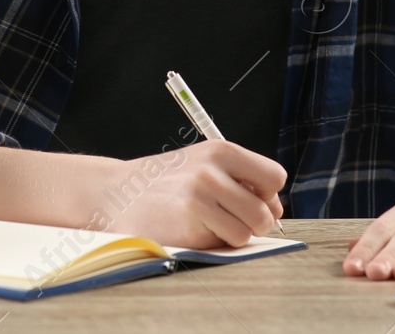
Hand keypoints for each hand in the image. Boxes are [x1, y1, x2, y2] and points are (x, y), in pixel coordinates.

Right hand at [100, 139, 285, 249]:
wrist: (119, 193)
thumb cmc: (167, 182)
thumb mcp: (204, 164)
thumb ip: (241, 179)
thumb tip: (276, 209)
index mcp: (221, 150)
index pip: (274, 176)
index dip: (268, 194)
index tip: (251, 199)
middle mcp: (212, 171)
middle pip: (266, 211)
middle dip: (255, 221)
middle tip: (229, 217)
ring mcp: (201, 199)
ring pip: (249, 231)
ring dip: (235, 234)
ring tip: (208, 222)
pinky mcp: (191, 226)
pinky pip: (227, 243)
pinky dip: (216, 243)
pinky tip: (194, 230)